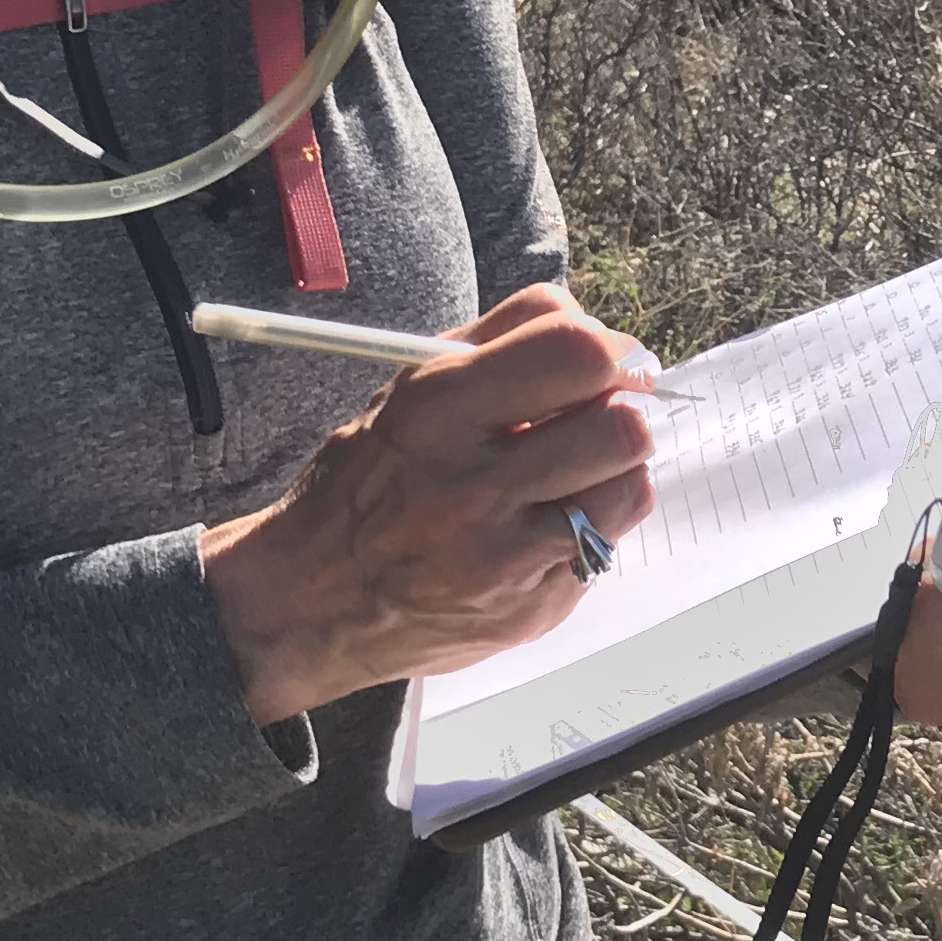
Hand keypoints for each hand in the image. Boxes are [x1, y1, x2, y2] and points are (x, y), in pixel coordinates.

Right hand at [200, 286, 655, 724]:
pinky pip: (606, 545)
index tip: (602, 365)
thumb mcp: (409, 390)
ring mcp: (504, 557)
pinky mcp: (530, 610)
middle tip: (592, 421)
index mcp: (437, 411)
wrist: (312, 601)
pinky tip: (549, 523)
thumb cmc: (367, 483)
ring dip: (614, 471)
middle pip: (620, 426)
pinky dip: (591, 525)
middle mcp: (472, 486)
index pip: (577, 353)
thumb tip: (599, 330)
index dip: (609, 352)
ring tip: (573, 474)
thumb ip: (502, 341)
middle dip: (618, 413)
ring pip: (629, 487)